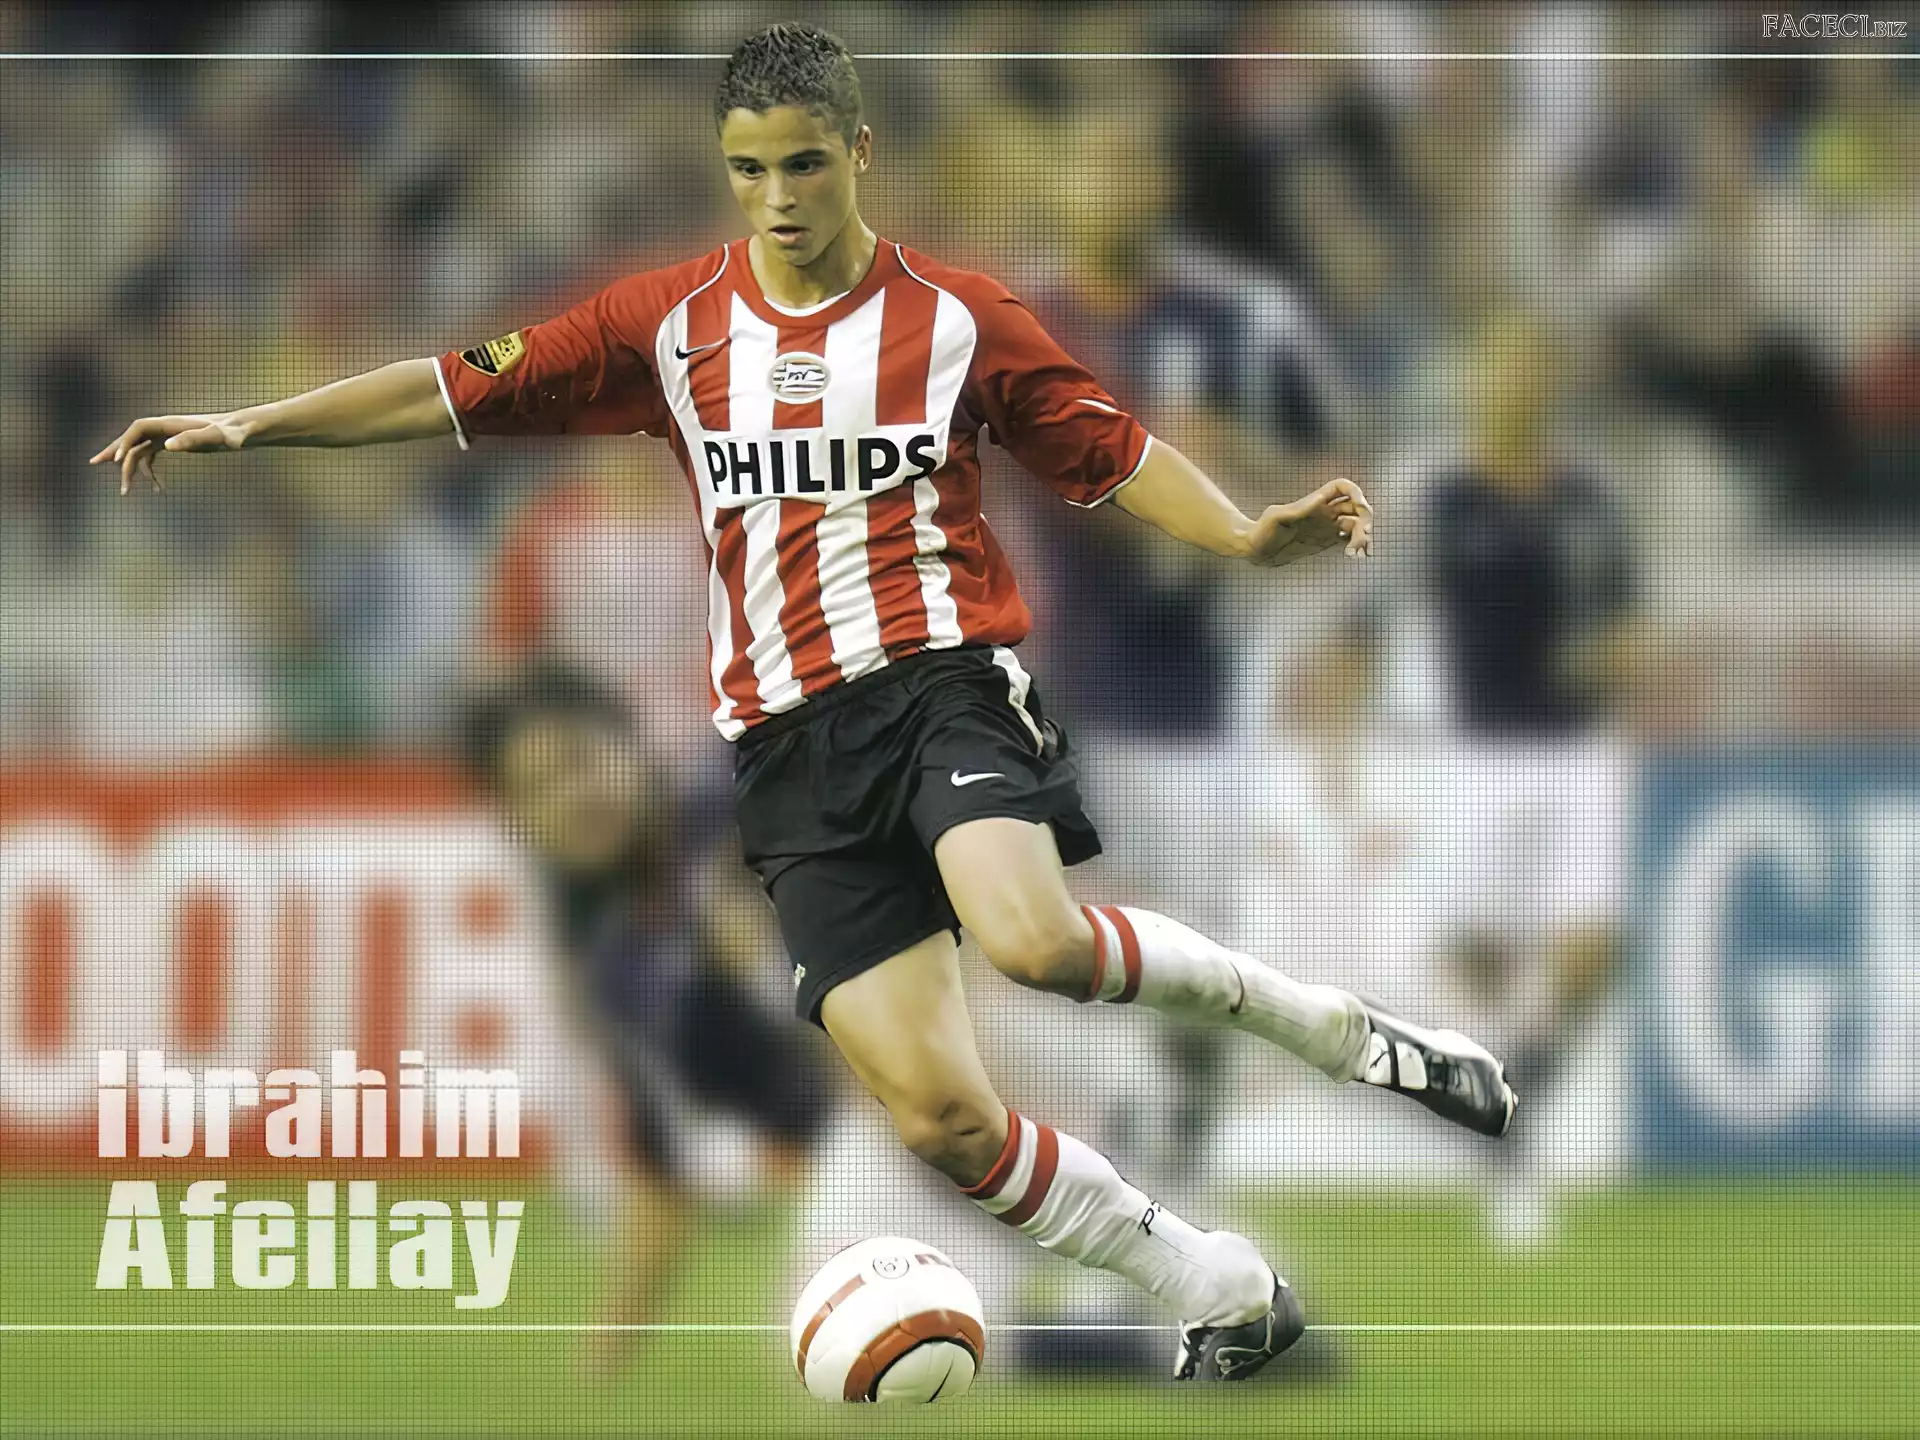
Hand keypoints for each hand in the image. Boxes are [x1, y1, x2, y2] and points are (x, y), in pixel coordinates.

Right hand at [89, 414, 244, 494]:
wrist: (241, 431)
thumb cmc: (233, 433)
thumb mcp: (219, 437)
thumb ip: (198, 438)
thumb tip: (168, 446)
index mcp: (170, 424)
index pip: (138, 428)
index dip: (125, 442)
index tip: (119, 461)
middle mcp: (165, 428)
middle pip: (131, 437)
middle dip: (113, 450)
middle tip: (93, 462)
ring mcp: (167, 436)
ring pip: (139, 450)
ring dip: (131, 469)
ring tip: (125, 491)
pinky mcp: (172, 444)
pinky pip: (151, 457)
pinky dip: (150, 472)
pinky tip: (157, 489)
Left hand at [1245, 477, 1371, 566]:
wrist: (1256, 549)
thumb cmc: (1262, 531)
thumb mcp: (1276, 518)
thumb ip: (1298, 509)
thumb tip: (1319, 499)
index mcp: (1315, 502)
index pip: (1343, 487)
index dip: (1356, 493)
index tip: (1360, 508)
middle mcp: (1325, 511)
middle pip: (1356, 507)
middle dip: (1365, 521)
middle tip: (1361, 540)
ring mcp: (1327, 526)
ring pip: (1356, 524)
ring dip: (1364, 537)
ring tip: (1358, 555)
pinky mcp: (1326, 541)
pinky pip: (1349, 539)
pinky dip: (1358, 546)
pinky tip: (1356, 557)